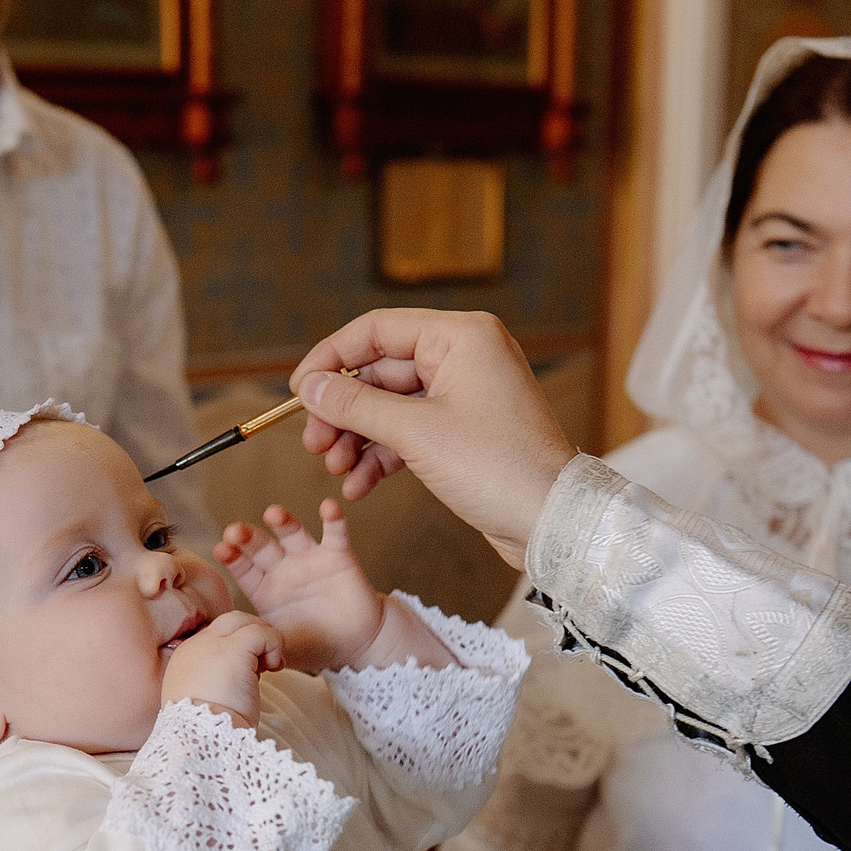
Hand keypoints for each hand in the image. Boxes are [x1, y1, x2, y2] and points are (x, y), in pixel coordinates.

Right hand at [161, 610, 283, 728]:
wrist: (205, 740)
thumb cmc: (211, 732)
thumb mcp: (206, 702)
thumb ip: (219, 681)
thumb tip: (251, 671)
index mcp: (184, 660)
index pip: (216, 638)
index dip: (238, 648)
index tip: (252, 671)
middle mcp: (194, 647)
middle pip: (229, 622)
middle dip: (253, 635)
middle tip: (267, 661)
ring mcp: (212, 645)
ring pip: (244, 622)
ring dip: (264, 641)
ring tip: (272, 666)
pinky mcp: (234, 649)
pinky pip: (261, 632)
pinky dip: (274, 644)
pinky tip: (275, 667)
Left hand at [216, 502, 384, 672]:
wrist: (355, 644)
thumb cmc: (315, 645)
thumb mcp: (284, 646)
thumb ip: (266, 640)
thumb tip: (241, 643)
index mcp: (264, 589)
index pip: (243, 568)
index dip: (233, 558)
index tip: (221, 549)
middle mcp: (283, 568)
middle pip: (261, 547)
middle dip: (248, 537)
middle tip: (235, 531)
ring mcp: (309, 559)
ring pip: (293, 533)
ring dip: (283, 521)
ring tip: (273, 514)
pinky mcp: (338, 556)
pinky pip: (335, 534)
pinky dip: (333, 519)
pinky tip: (328, 507)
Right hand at [290, 309, 576, 568]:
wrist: (551, 521)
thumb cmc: (499, 468)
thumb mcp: (416, 432)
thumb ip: (355, 405)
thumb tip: (309, 388)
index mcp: (461, 336)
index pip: (376, 330)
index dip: (331, 359)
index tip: (299, 393)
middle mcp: (464, 356)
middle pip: (379, 372)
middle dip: (342, 411)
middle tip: (314, 445)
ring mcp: (464, 395)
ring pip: (390, 406)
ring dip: (357, 438)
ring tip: (334, 470)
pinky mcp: (463, 432)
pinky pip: (409, 433)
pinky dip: (381, 456)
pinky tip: (358, 486)